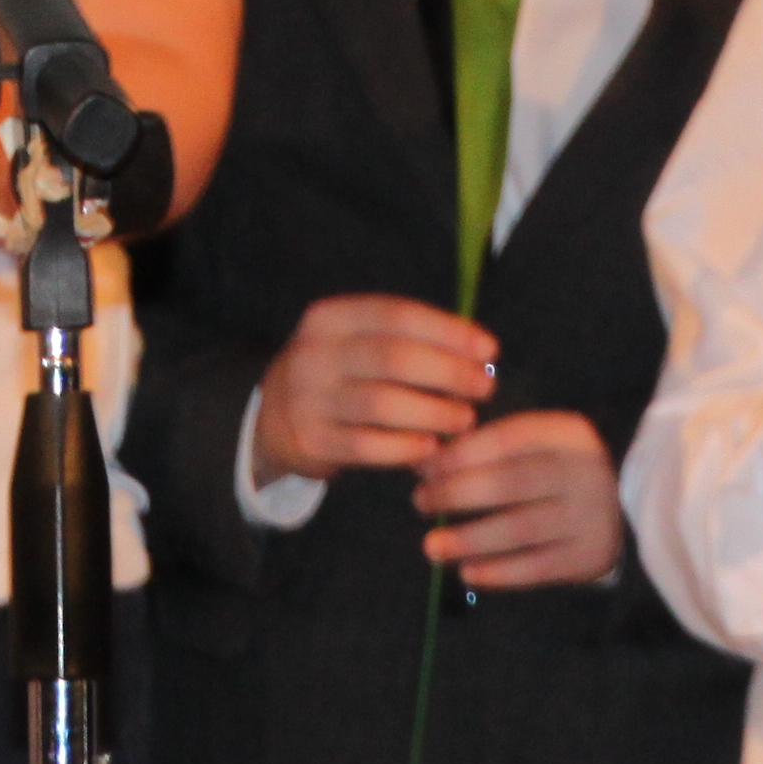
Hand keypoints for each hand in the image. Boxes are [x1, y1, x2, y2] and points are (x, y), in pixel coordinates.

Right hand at [253, 294, 497, 485]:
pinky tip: (432, 447)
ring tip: (465, 420)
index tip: (490, 348)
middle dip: (449, 373)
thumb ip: (411, 341)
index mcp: (332, 317)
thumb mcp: (361, 342)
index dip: (450, 331)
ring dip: (434, 413)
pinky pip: (367, 446)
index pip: (399, 315)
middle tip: (485, 388)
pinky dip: (406, 448)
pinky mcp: (310, 441)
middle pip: (395, 358)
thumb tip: (480, 354)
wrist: (272, 418)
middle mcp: (314, 353)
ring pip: (383, 404)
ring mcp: (307, 399)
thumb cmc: (342, 373)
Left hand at [416, 408, 623, 589]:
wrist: (621, 507)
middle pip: (511, 483)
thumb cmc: (557, 472)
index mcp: (568, 434)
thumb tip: (423, 464)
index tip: (423, 469)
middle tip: (420, 502)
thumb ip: (486, 450)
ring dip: (469, 539)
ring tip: (432, 547)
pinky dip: (497, 573)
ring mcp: (591, 515)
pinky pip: (535, 568)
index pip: (508, 439)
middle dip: (457, 493)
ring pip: (519, 530)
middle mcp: (585, 470)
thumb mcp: (534, 446)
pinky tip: (467, 572)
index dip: (460, 454)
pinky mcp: (589, 555)